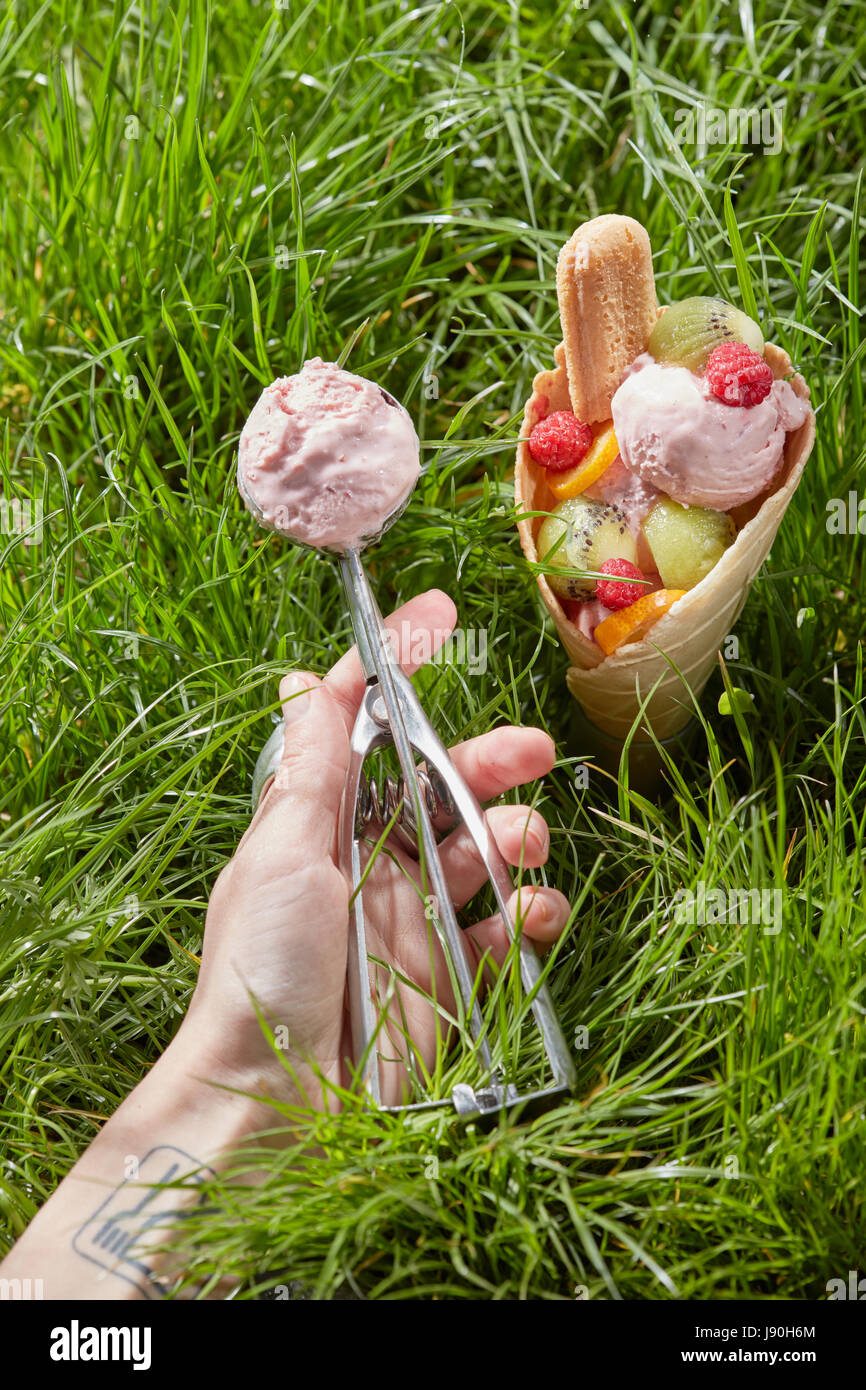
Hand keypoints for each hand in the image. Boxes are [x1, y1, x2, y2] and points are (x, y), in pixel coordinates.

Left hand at [182, 589, 571, 1112]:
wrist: (275, 1100)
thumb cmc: (261, 969)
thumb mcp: (281, 855)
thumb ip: (310, 769)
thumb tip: (301, 680)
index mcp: (320, 823)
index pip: (361, 727)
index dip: (396, 669)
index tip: (439, 618)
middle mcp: (370, 860)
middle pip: (440, 785)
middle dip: (486, 760)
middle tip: (530, 751)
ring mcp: (415, 916)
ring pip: (483, 847)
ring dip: (513, 833)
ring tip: (524, 843)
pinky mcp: (453, 973)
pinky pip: (508, 927)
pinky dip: (532, 911)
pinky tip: (534, 912)